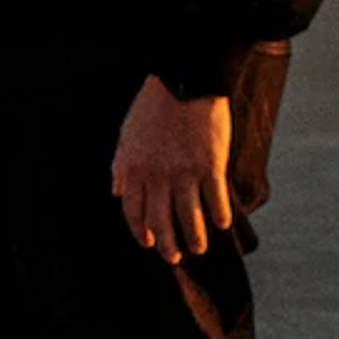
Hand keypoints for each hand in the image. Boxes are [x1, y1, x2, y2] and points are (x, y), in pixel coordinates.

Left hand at [111, 77, 231, 261]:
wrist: (184, 82)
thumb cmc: (153, 107)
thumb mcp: (126, 135)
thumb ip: (121, 166)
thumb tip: (116, 192)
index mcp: (134, 169)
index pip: (133, 212)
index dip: (140, 231)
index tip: (148, 243)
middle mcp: (157, 177)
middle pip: (160, 221)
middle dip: (167, 245)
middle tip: (174, 257)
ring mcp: (185, 173)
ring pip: (189, 217)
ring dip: (194, 238)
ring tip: (198, 249)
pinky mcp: (210, 166)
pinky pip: (215, 199)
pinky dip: (219, 214)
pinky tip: (222, 224)